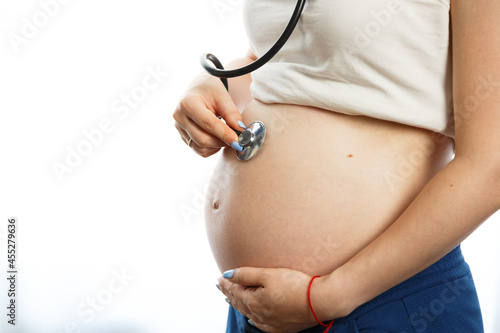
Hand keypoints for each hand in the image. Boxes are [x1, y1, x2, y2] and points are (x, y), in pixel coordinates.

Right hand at [173, 72, 245, 157]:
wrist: (198, 89)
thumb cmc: (210, 91)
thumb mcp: (223, 97)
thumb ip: (232, 113)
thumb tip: (240, 131)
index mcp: (187, 103)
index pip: (208, 123)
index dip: (224, 134)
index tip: (238, 140)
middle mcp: (179, 117)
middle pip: (202, 139)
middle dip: (222, 142)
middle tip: (237, 139)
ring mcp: (179, 128)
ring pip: (201, 147)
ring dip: (218, 146)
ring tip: (227, 136)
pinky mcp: (182, 136)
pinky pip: (199, 150)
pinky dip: (212, 148)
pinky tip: (217, 138)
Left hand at [217, 267, 332, 332]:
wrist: (321, 301)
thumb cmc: (297, 285)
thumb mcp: (268, 274)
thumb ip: (246, 274)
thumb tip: (228, 275)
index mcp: (255, 302)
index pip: (235, 292)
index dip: (226, 284)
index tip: (219, 278)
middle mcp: (260, 315)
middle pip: (240, 303)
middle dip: (229, 294)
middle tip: (221, 286)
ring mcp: (272, 323)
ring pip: (249, 314)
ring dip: (239, 305)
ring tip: (231, 299)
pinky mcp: (283, 327)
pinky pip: (262, 325)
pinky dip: (253, 319)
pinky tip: (252, 318)